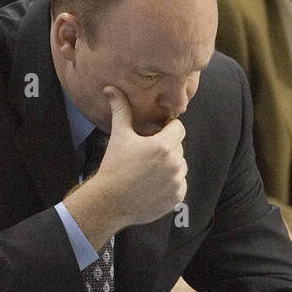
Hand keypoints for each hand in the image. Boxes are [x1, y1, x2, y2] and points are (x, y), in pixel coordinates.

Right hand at [66, 86, 187, 247]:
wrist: (110, 202)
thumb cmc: (114, 167)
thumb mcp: (119, 136)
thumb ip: (121, 110)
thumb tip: (111, 89)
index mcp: (163, 146)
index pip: (178, 128)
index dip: (168, 128)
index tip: (156, 133)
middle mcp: (174, 164)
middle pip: (179, 147)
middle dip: (167, 147)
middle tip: (147, 153)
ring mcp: (177, 182)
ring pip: (181, 166)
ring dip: (170, 165)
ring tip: (149, 169)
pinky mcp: (177, 197)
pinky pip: (180, 184)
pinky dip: (171, 183)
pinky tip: (153, 183)